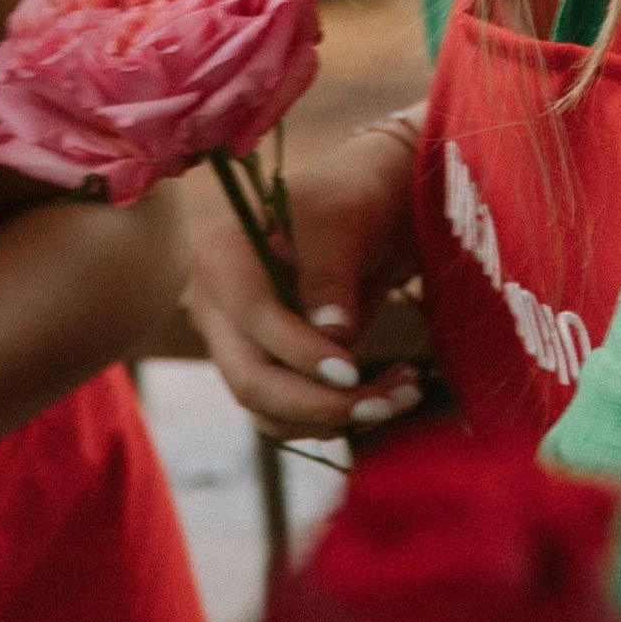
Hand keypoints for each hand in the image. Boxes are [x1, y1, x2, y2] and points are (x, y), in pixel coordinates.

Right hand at [184, 122, 425, 439]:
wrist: (371, 214)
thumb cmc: (352, 202)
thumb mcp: (341, 221)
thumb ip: (330, 275)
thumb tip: (334, 337)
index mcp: (220, 259)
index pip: (253, 320)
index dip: (301, 352)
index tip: (354, 372)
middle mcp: (218, 310)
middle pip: (251, 382)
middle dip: (318, 405)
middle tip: (380, 406)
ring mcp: (240, 346)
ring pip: (272, 412)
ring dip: (336, 419)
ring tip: (402, 396)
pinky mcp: (271, 372)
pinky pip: (294, 416)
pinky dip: (341, 417)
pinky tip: (390, 394)